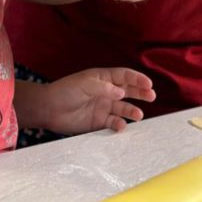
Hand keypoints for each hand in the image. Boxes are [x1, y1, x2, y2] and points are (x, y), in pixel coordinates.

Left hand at [39, 68, 155, 133]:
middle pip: (128, 91)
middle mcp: (105, 92)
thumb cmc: (65, 91)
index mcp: (102, 78)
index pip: (124, 76)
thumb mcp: (85, 84)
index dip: (137, 78)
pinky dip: (119, 124)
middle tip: (152, 96)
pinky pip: (113, 122)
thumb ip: (104, 88)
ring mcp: (103, 106)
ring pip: (123, 108)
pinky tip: (121, 126)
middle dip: (141, 93)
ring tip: (139, 115)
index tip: (149, 83)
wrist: (49, 109)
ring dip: (132, 110)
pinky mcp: (98, 121)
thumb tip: (122, 92)